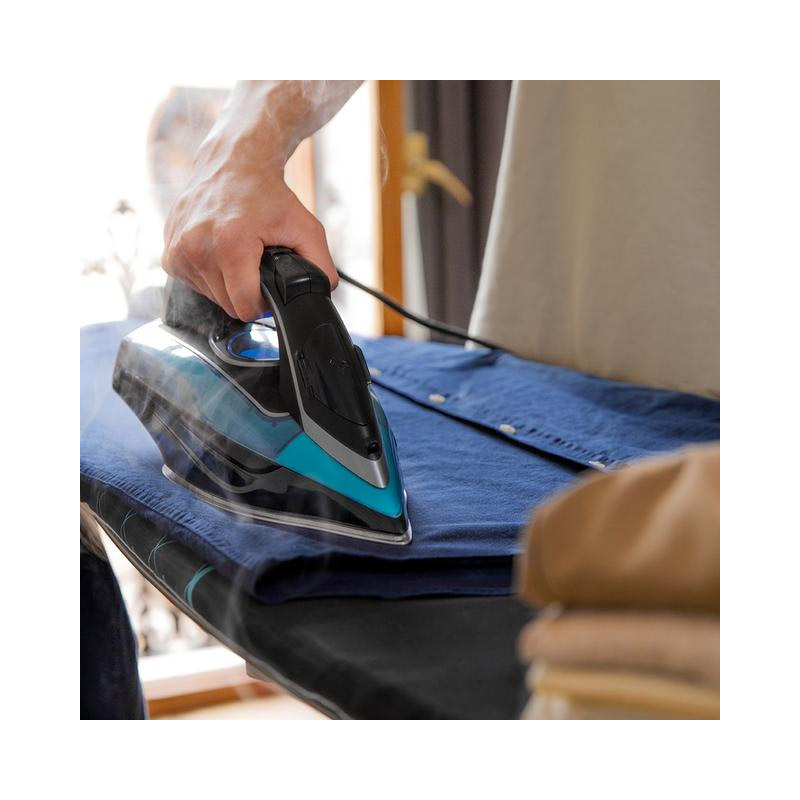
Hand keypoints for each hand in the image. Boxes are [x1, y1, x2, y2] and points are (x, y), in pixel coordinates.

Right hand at [162, 123, 337, 321]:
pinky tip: (219, 252)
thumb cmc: (267, 194)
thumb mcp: (306, 227)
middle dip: (245, 292)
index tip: (268, 287)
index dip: (262, 304)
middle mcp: (197, 248)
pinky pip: (193, 284)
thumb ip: (321, 266)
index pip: (244, 307)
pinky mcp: (168, 254)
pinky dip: (209, 275)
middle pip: (228, 305)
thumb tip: (324, 291)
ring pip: (210, 297)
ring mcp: (178, 251)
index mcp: (230, 244)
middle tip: (256, 265)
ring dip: (227, 284)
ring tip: (238, 254)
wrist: (233, 163)